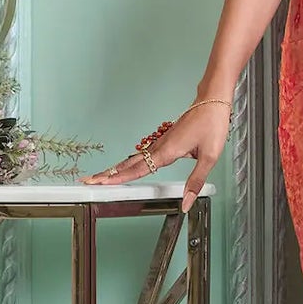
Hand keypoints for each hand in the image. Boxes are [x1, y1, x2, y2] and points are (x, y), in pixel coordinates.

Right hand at [80, 98, 232, 212]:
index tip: (101, 183)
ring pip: (134, 158)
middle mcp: (160, 146)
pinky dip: (130, 161)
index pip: (138, 169)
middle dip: (108, 173)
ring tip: (101, 176)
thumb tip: (186, 203)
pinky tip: (128, 165)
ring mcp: (161, 142)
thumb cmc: (212, 125)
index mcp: (167, 151)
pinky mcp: (166, 140)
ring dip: (117, 168)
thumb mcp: (209, 157)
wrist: (213, 100)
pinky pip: (143, 154)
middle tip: (89, 180)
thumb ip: (196, 181)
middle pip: (129, 163)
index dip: (118, 178)